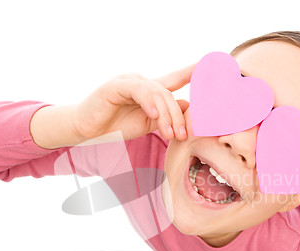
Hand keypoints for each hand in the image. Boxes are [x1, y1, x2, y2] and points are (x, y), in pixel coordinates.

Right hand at [72, 62, 196, 141]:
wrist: (87, 130)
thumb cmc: (116, 126)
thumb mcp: (147, 124)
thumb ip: (166, 116)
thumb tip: (189, 108)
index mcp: (151, 90)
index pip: (176, 78)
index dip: (193, 72)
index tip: (212, 66)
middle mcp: (142, 82)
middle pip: (169, 94)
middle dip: (178, 117)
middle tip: (182, 135)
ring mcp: (129, 81)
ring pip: (157, 94)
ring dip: (166, 116)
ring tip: (169, 134)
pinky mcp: (116, 85)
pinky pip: (139, 91)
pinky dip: (148, 102)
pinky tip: (153, 114)